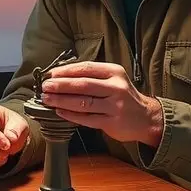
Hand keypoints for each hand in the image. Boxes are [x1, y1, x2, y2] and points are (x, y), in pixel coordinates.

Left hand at [40, 61, 163, 146]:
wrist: (146, 117)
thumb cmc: (123, 96)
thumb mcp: (113, 79)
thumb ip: (92, 76)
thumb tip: (60, 76)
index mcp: (114, 72)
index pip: (86, 68)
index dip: (66, 71)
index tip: (50, 74)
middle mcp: (116, 87)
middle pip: (83, 85)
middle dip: (60, 85)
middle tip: (45, 86)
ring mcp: (115, 106)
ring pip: (83, 102)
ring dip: (62, 100)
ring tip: (47, 99)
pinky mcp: (112, 122)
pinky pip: (86, 118)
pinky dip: (71, 115)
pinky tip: (59, 111)